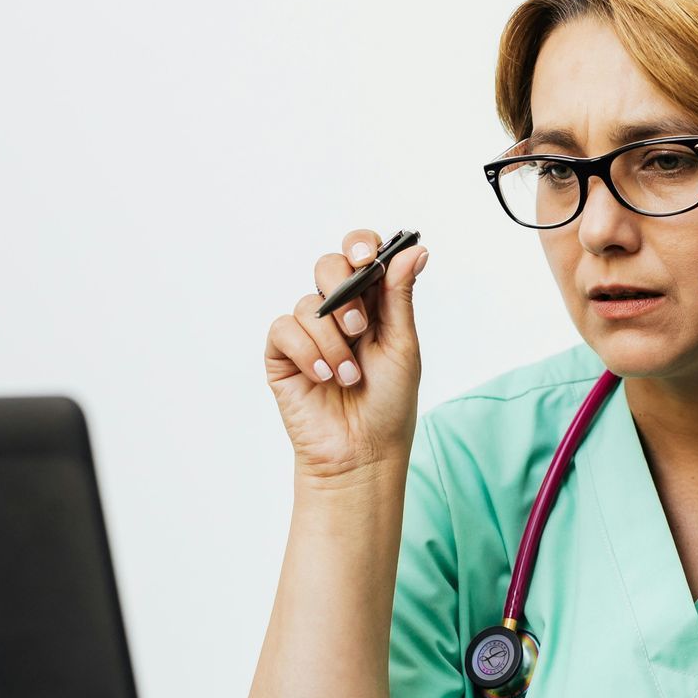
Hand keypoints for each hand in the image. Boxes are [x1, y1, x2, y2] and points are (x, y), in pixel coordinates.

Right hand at [264, 229, 430, 482]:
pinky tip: (322, 377)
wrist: (362, 452)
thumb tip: (415, 250)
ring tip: (349, 376)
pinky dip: (306, 352)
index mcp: (371, 304)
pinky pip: (284, 330)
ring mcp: (308, 333)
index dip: (360, 244)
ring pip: (308, 304)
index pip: (360, 255)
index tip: (367, 254)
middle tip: (360, 327)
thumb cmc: (387, 404)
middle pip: (327, 266)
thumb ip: (400, 295)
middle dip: (344, 291)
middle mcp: (338, 313)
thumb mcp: (402, 345)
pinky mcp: (282, 355)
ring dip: (333, 342)